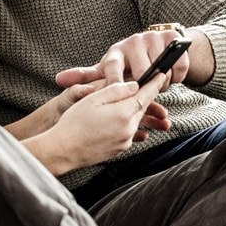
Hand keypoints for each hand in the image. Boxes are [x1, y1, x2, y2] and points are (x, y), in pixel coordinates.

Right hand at [23, 74, 167, 175]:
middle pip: (142, 108)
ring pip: (135, 121)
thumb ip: (116, 90)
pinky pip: (128, 132)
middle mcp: (128, 129)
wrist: (63, 150)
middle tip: (146, 85)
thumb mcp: (93, 99)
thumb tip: (134, 85)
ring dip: (134, 111)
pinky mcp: (119, 149)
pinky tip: (114, 120)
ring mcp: (125, 141)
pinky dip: (126, 124)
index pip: (146, 95)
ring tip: (124, 104)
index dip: (154, 84)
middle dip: (145, 96)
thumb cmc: (74, 123)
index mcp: (123, 113)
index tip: (161, 75)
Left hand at [56, 30, 191, 88]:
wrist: (158, 48)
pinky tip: (173, 77)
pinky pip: (179, 65)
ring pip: (161, 69)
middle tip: (146, 92)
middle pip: (141, 71)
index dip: (115, 82)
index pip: (112, 67)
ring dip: (162, 82)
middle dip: (145, 86)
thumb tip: (58, 79)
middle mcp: (133, 41)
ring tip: (158, 84)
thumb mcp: (107, 70)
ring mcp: (153, 38)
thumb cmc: (127, 64)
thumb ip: (86, 77)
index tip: (118, 95)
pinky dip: (178, 76)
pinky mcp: (172, 38)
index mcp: (115, 51)